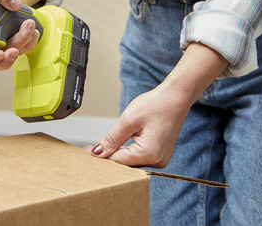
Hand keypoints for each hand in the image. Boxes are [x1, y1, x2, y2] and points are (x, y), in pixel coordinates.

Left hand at [85, 42, 226, 166]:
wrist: (175, 97)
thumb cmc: (156, 105)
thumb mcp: (128, 120)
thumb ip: (111, 139)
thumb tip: (98, 153)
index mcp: (149, 154)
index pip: (117, 161)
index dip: (100, 156)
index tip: (86, 151)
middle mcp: (157, 161)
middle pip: (124, 164)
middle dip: (108, 156)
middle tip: (91, 149)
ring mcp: (160, 159)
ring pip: (131, 161)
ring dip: (117, 154)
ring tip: (102, 147)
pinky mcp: (159, 154)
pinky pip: (139, 157)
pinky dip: (127, 152)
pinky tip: (118, 146)